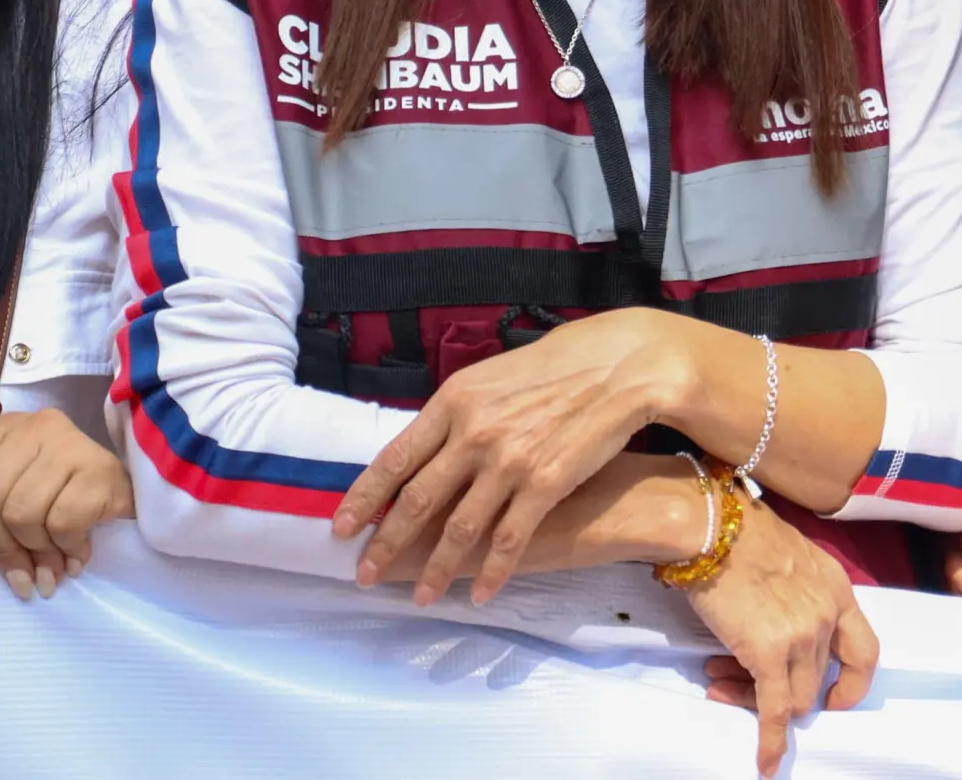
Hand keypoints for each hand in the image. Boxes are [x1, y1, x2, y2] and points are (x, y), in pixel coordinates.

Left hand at [0, 409, 133, 599]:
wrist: (136, 499)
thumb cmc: (64, 500)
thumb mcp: (11, 494)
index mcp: (3, 431)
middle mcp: (34, 426)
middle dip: (4, 550)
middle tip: (23, 579)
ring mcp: (69, 442)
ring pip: (23, 512)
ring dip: (38, 552)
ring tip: (53, 570)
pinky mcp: (100, 466)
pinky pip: (63, 519)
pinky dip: (68, 547)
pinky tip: (78, 555)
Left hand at [333, 308, 691, 605]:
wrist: (621, 366)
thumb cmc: (558, 366)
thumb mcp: (493, 378)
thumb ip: (458, 413)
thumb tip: (426, 447)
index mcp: (453, 401)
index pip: (394, 458)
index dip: (364, 498)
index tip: (340, 528)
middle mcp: (472, 433)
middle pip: (417, 500)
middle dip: (387, 544)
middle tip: (365, 575)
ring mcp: (508, 462)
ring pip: (459, 529)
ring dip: (436, 570)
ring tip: (421, 597)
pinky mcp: (545, 484)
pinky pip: (509, 540)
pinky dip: (492, 573)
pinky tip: (480, 593)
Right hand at [688, 499, 879, 775]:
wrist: (710, 526)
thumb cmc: (738, 534)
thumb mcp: (789, 559)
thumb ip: (797, 595)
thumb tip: (779, 630)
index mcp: (837, 589)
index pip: (864, 651)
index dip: (851, 683)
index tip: (833, 697)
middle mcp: (827, 614)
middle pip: (818, 680)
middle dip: (783, 688)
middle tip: (739, 682)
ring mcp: (802, 635)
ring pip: (794, 698)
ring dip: (758, 700)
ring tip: (720, 683)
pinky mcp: (769, 653)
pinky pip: (775, 710)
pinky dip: (771, 741)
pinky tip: (766, 763)